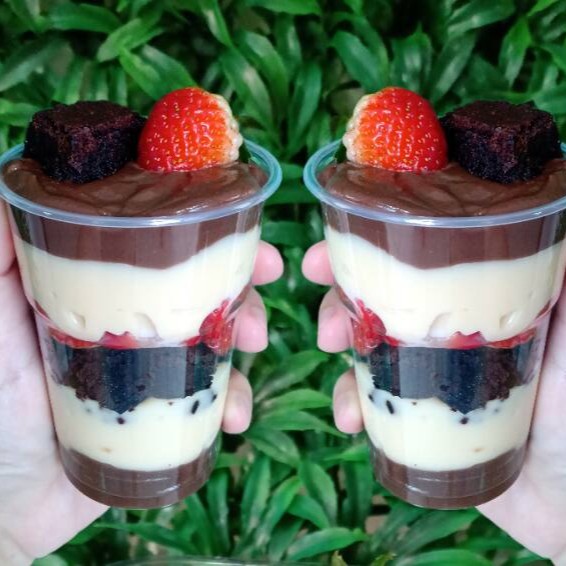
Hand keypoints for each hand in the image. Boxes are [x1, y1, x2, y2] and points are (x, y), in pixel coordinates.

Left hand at [0, 201, 282, 564]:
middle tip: (267, 275)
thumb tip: (18, 180)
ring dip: (247, 329)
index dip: (198, 224)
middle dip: (238, 269)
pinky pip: (215, 397)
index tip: (233, 216)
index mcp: (98, 289)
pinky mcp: (168, 411)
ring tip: (253, 345)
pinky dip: (236, 399)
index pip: (156, 243)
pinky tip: (234, 415)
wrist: (7, 501)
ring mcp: (152, 367)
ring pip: (216, 333)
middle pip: (198, 282)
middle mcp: (132, 320)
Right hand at [303, 241, 565, 562]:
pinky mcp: (414, 415)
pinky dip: (350, 404)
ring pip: (365, 345)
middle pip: (376, 296)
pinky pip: (370, 401)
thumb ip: (556, 273)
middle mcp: (442, 327)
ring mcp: (426, 371)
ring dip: (340, 356)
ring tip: (339, 377)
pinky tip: (352, 419)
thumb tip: (545, 206)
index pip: (413, 257)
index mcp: (471, 297)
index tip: (331, 248)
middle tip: (329, 329)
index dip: (368, 247)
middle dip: (338, 302)